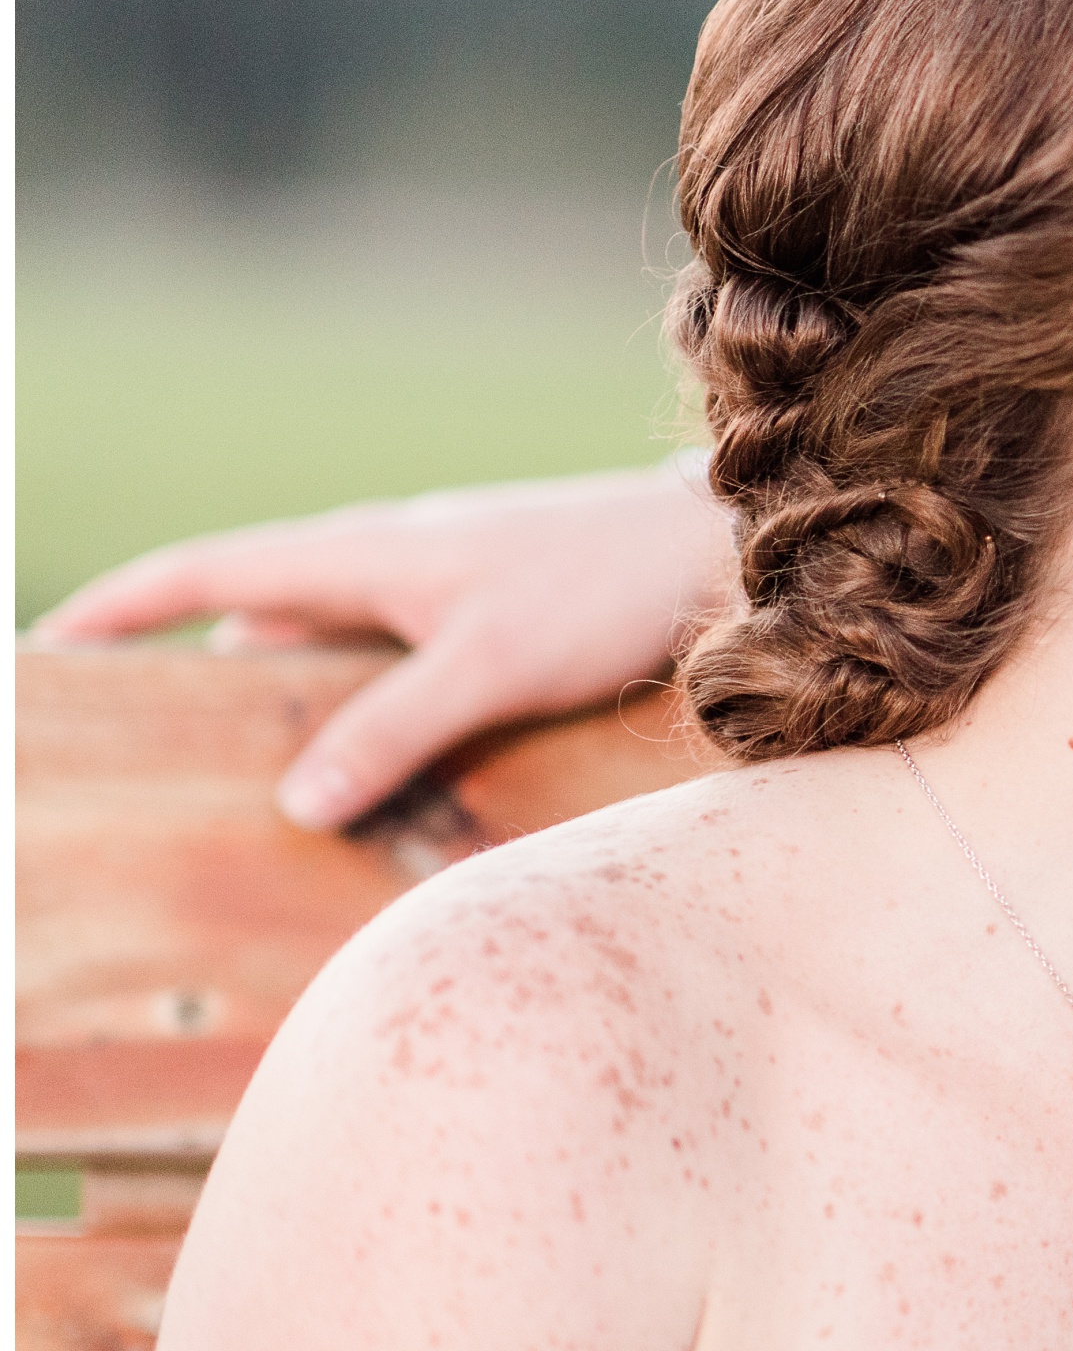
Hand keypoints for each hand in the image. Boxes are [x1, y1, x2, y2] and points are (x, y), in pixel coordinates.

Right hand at [32, 461, 736, 828]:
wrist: (727, 548)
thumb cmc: (612, 588)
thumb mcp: (491, 666)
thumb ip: (393, 731)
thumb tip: (294, 802)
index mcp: (367, 556)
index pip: (208, 573)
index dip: (123, 609)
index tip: (49, 648)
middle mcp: (393, 563)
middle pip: (259, 617)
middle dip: (191, 671)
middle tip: (137, 747)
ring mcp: (445, 588)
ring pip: (334, 649)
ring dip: (286, 701)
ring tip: (239, 784)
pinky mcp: (495, 618)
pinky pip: (396, 666)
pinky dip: (362, 711)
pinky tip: (372, 775)